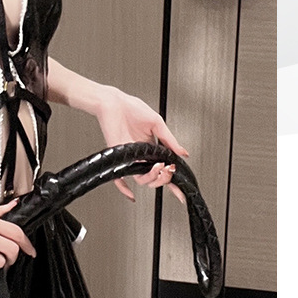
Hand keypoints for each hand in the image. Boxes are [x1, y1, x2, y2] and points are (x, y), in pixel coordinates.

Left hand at [94, 87, 188, 204]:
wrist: (113, 102)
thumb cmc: (132, 109)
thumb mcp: (157, 123)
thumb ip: (169, 140)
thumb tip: (183, 153)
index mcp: (152, 149)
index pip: (165, 167)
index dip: (174, 180)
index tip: (183, 190)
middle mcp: (141, 156)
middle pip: (155, 178)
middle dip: (165, 178)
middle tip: (169, 170)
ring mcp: (130, 159)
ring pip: (142, 179)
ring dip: (153, 177)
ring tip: (158, 167)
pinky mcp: (117, 158)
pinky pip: (119, 179)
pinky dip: (124, 189)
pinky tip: (131, 195)